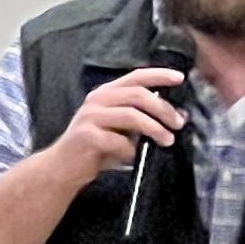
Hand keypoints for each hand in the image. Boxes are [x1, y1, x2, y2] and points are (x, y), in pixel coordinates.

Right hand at [48, 67, 187, 186]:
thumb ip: (146, 120)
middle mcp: (97, 100)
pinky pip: (119, 141)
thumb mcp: (124, 131)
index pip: (135, 77)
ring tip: (168, 140)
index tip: (180, 78)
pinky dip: (131, 150)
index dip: (158, 75)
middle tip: (179, 123)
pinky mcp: (87, 136)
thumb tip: (180, 116)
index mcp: (106, 94)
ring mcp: (91, 117)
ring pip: (131, 115)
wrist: (65, 168)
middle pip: (137, 95)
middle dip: (163, 108)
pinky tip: (133, 157)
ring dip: (154, 128)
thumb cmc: (97, 149)